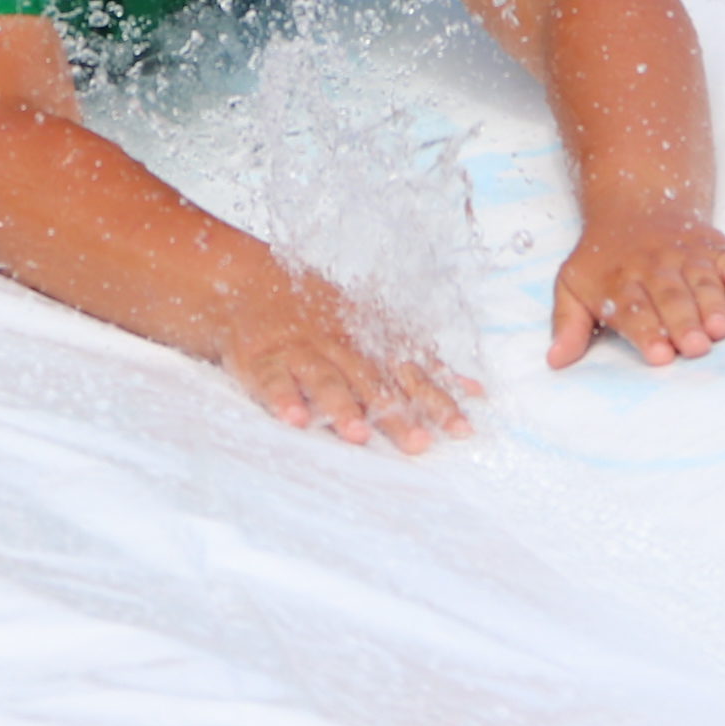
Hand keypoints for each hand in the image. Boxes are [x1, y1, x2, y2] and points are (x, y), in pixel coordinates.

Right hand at [220, 265, 480, 454]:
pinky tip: (294, 419)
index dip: (437, 400)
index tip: (462, 429)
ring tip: (358, 435)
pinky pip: (273, 379)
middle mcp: (341, 346)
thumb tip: (475, 391)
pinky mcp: (263, 358)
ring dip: (342, 406)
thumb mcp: (374, 331)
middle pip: (372, 382)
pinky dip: (283, 397)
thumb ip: (422, 364)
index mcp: (370, 343)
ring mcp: (302, 351)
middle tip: (419, 443)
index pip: (411, 373)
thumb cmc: (322, 314)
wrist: (249, 282)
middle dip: (396, 412)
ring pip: (325, 379)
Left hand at [548, 211, 724, 369]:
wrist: (635, 202)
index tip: (659, 356)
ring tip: (721, 329)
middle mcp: (654, 267)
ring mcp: (687, 256)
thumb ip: (567, 324)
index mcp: (619, 281)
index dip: (646, 332)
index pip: (633, 309)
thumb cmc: (603, 260)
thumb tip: (555, 361)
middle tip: (695, 347)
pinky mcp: (713, 246)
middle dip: (683, 322)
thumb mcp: (573, 285)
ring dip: (712, 304)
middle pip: (670, 298)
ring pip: (702, 281)